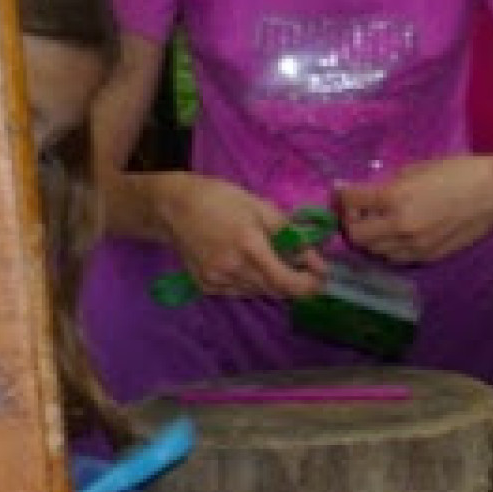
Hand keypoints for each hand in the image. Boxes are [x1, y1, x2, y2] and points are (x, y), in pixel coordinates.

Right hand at [159, 175, 325, 299]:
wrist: (171, 206)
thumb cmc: (220, 199)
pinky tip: (245, 263)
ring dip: (273, 281)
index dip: (310, 285)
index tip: (321, 277)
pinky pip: (240, 292)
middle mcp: (233, 269)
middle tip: (299, 264)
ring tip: (269, 258)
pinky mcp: (206, 286)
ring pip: (259, 292)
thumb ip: (291, 236)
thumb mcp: (262, 207)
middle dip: (294, 281)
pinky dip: (252, 282)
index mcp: (249, 247)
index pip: (288, 283)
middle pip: (277, 290)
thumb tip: (314, 260)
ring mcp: (217, 281)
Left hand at [336, 156, 492, 263]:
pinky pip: (397, 258)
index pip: (350, 202)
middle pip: (356, 236)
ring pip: (375, 252)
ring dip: (371, 238)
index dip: (342, 195)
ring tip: (380, 223)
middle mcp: (401, 227)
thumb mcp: (419, 169)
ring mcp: (416, 247)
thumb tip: (372, 195)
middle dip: (351, 223)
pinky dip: (390, 248)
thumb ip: (390, 184)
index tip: (344, 191)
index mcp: (396, 198)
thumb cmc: (462, 172)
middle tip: (358, 211)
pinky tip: (399, 234)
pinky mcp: (430, 257)